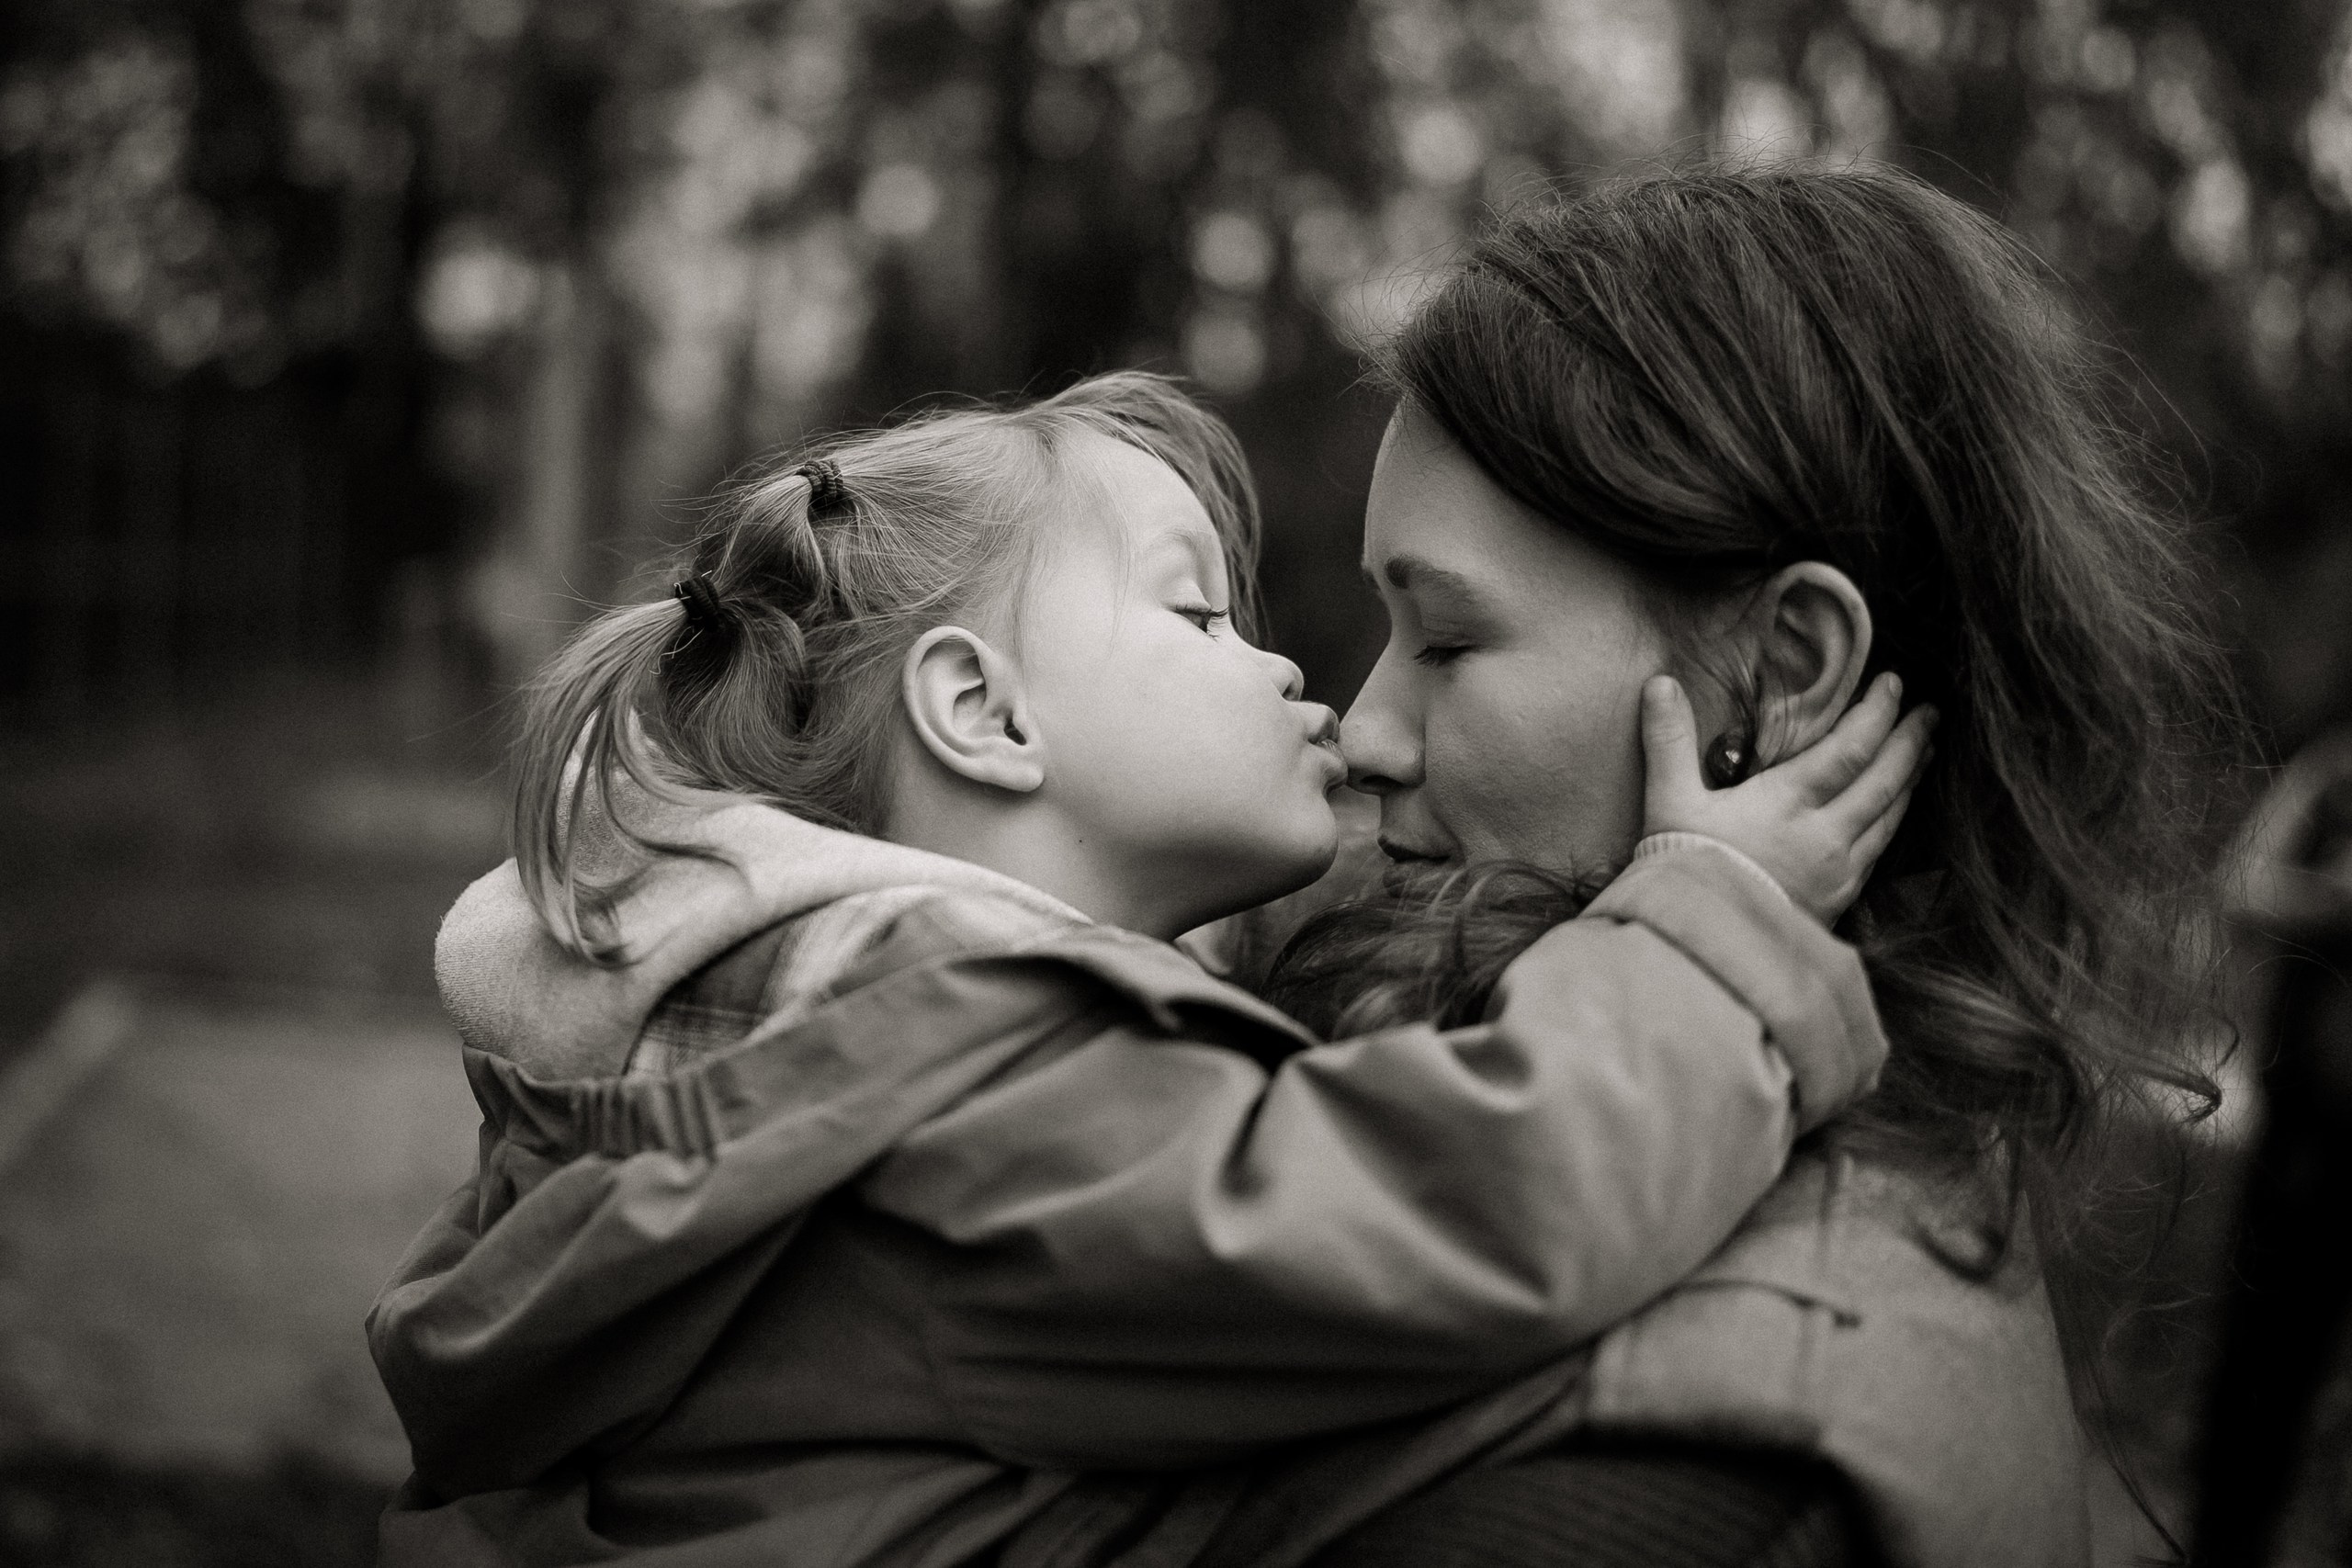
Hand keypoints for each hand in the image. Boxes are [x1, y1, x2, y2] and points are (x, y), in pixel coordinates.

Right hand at [1640, 671, 1935, 923]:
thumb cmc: (1683, 870)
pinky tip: (1896, 813)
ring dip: (1910, 779)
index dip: (1876, 713)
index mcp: (1787, 803)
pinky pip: (1879, 852)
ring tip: (1926, 752)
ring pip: (1889, 816)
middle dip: (1910, 741)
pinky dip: (1894, 821)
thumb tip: (1660, 683)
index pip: (1849, 749)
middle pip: (1883, 780)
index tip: (1893, 683)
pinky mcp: (1837, 901)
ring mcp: (1837, 871)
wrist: (1701, 949)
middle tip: (1932, 712)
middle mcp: (1825, 834)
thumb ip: (1669, 741)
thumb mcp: (1669, 803)